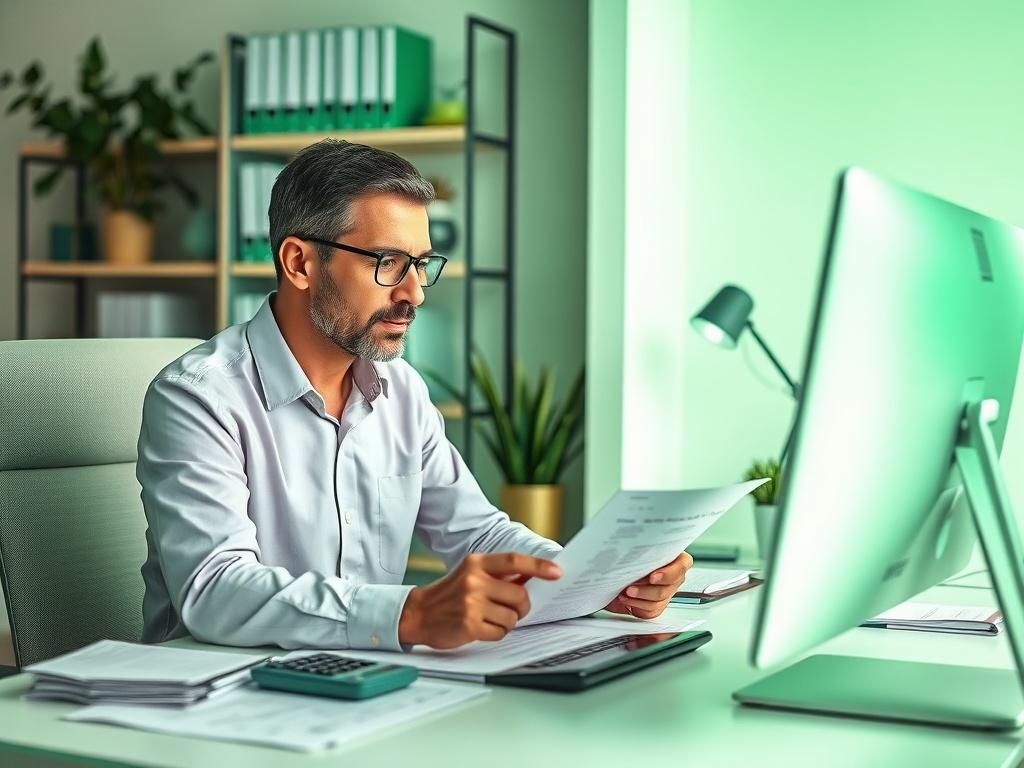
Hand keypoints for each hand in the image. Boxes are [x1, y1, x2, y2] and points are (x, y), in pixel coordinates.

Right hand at [398, 552, 561, 648]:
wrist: (418, 613)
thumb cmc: (450, 593)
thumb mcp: (472, 574)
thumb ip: (500, 574)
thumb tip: (534, 576)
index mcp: (477, 563)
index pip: (514, 560)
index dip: (538, 566)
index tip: (557, 572)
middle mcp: (474, 580)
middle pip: (519, 594)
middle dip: (522, 606)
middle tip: (511, 608)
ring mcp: (471, 603)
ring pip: (512, 617)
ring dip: (508, 622)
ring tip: (490, 618)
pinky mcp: (469, 625)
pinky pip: (500, 633)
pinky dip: (496, 633)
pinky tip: (481, 628)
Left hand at [604, 551, 693, 619]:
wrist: (621, 567)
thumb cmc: (633, 554)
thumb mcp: (639, 548)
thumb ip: (643, 552)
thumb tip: (637, 553)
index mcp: (676, 558)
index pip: (681, 567)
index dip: (667, 574)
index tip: (652, 577)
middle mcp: (674, 577)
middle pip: (666, 589)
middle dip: (645, 590)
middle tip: (630, 587)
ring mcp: (667, 592)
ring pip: (658, 603)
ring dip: (639, 599)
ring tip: (625, 593)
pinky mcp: (657, 605)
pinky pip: (650, 612)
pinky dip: (636, 606)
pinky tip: (626, 599)